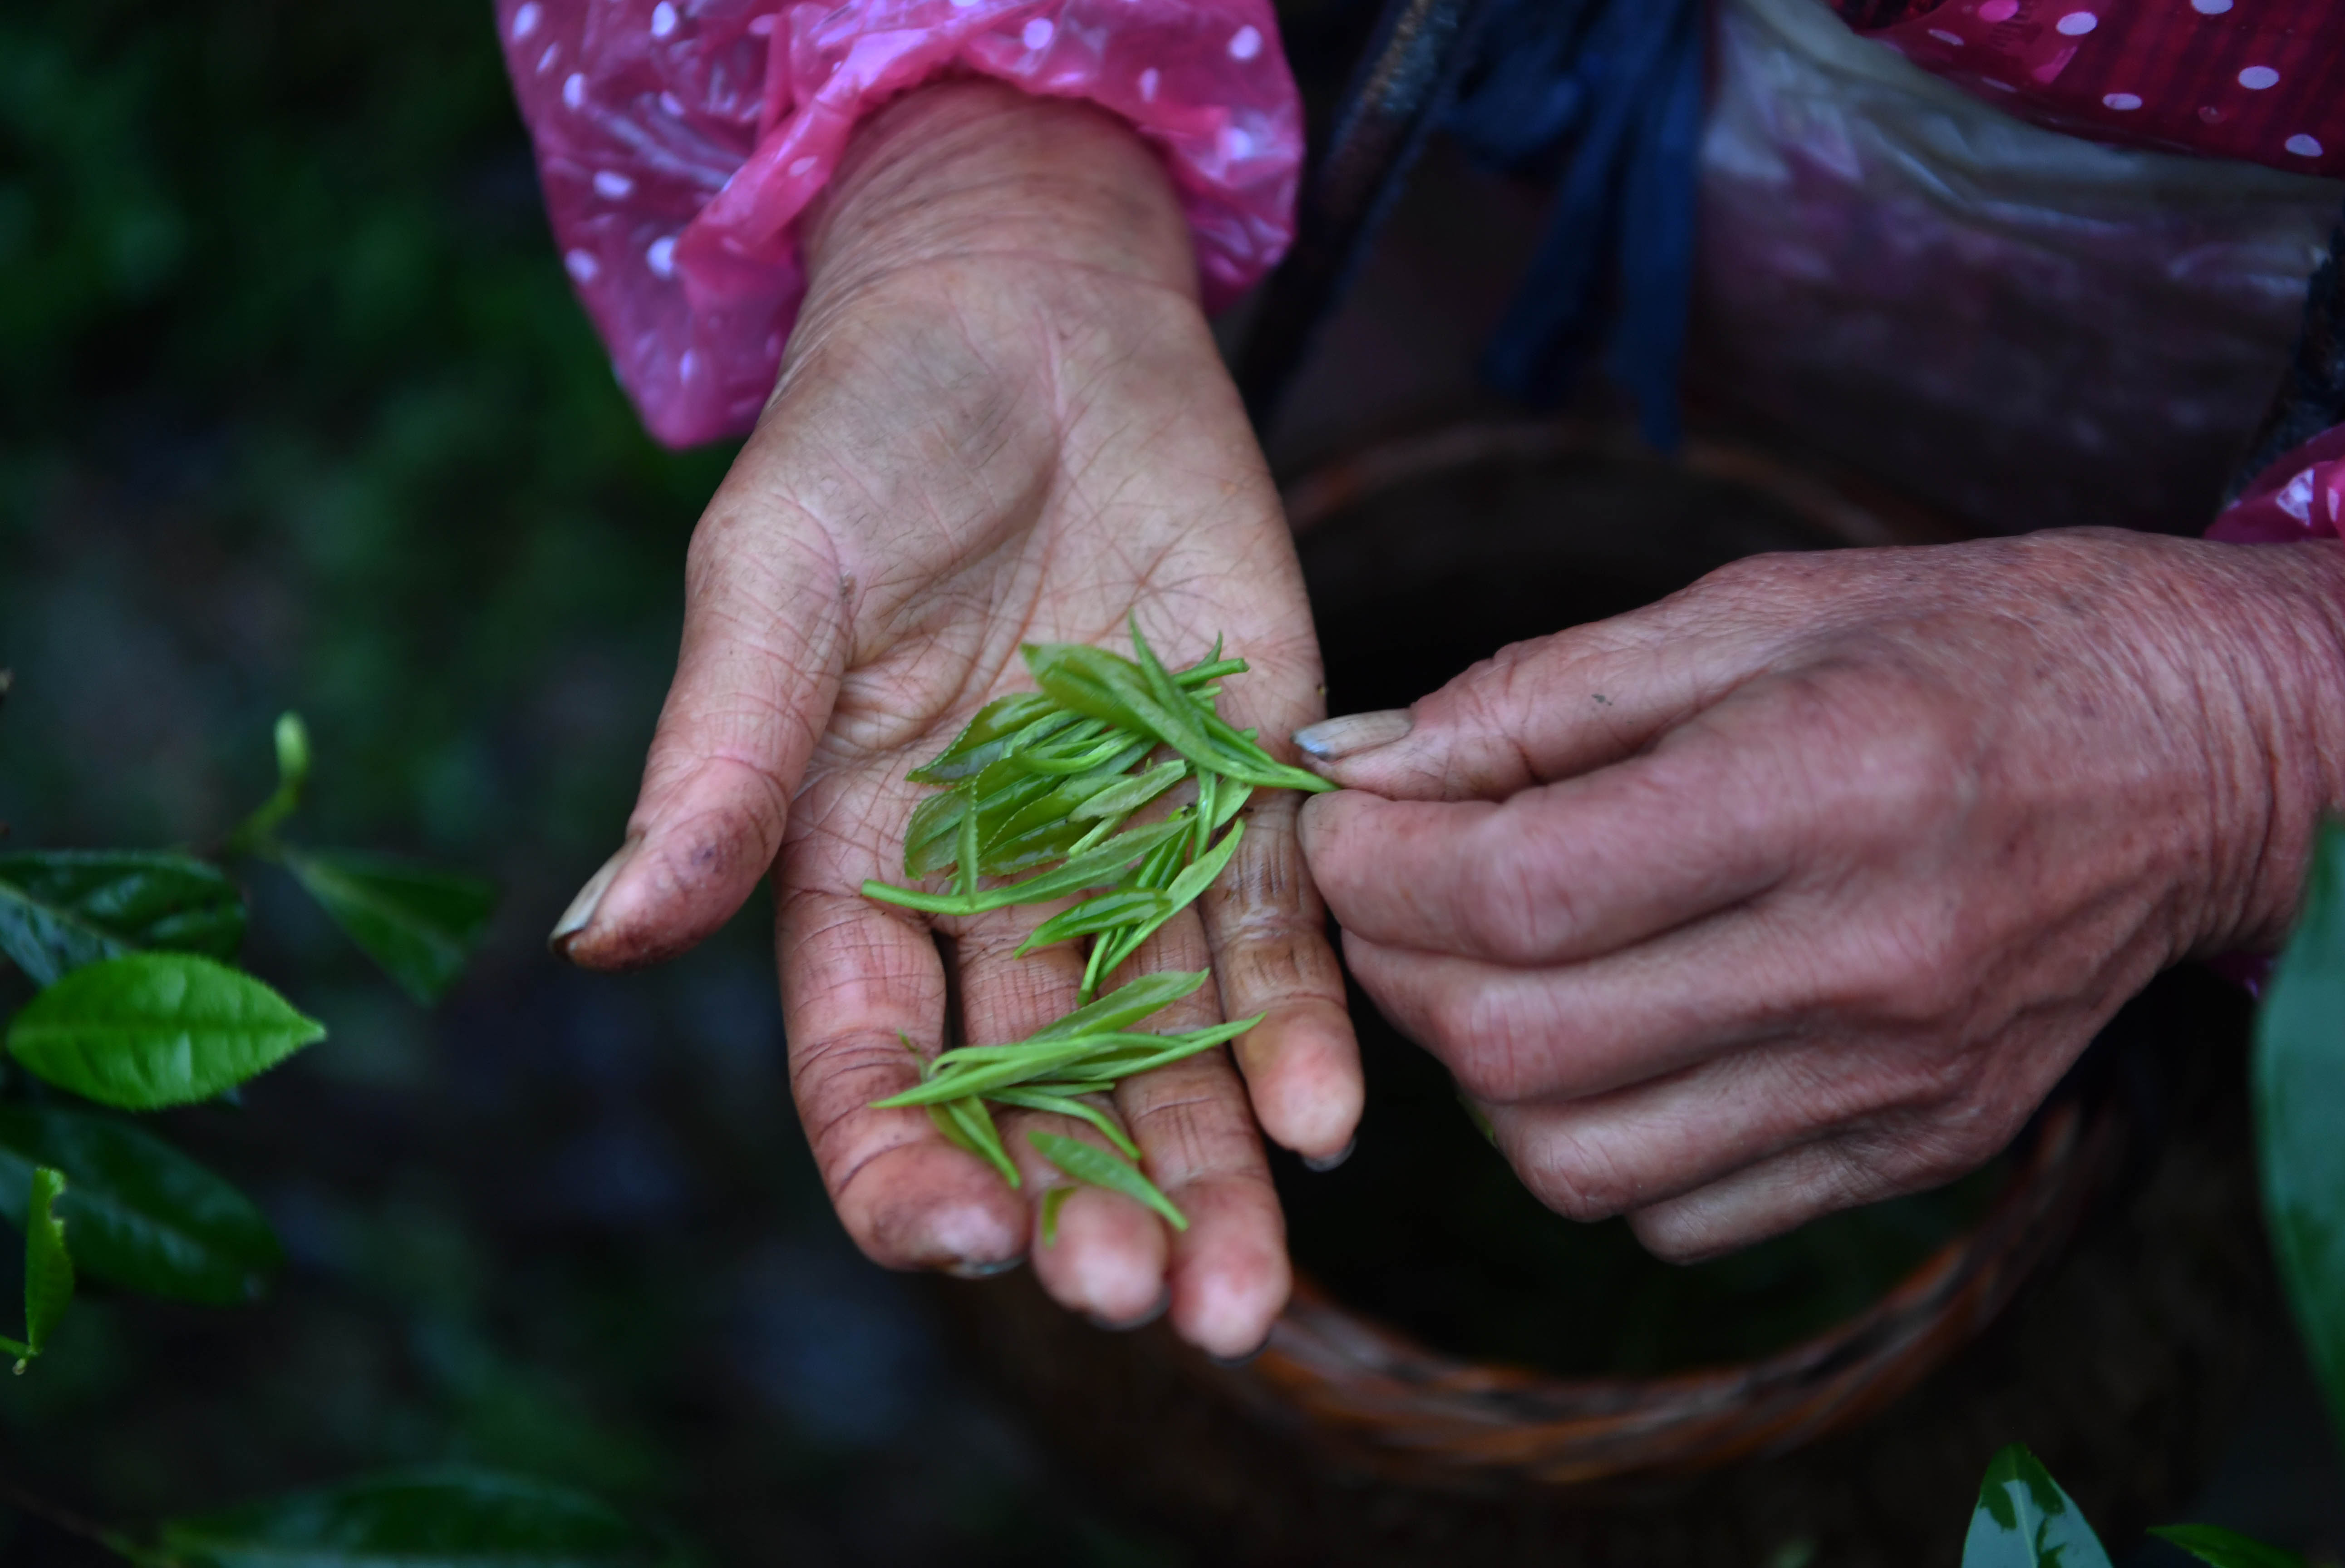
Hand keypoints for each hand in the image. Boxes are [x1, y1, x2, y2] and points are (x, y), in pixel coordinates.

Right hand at [549, 83, 1358, 1355]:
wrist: (1034, 309)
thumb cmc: (869, 433)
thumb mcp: (772, 587)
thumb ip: (715, 766)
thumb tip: (599, 936)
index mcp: (856, 865)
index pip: (871, 1061)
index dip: (908, 1162)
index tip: (968, 1240)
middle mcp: (998, 889)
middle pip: (1041, 1087)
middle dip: (1091, 1205)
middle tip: (1146, 1310)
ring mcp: (1130, 847)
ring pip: (1170, 1047)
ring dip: (1212, 1170)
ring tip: (1249, 1297)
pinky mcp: (1247, 787)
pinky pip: (1277, 932)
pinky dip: (1302, 1027)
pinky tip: (1330, 1124)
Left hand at [1296, 531, 2344, 1260]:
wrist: (2200, 754)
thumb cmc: (1963, 649)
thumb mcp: (1751, 611)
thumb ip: (1537, 693)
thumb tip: (1352, 764)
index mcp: (1821, 789)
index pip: (1520, 888)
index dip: (1376, 870)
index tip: (1337, 828)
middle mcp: (1863, 962)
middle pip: (1519, 1044)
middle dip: (1393, 970)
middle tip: (1388, 894)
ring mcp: (1895, 1083)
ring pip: (1574, 1159)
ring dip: (1477, 1071)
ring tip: (1491, 966)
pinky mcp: (1915, 1151)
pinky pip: (1676, 1216)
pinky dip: (1593, 1141)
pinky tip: (1610, 1038)